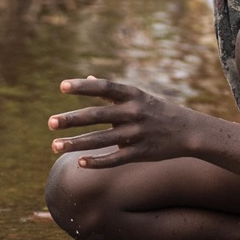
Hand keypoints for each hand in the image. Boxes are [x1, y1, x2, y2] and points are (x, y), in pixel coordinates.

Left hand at [47, 77, 200, 168]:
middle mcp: (134, 112)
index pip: (104, 87)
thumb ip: (110, 92)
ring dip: (77, 143)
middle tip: (50, 122)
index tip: (62, 87)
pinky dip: (98, 161)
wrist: (189, 131)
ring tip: (54, 146)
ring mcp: (138, 133)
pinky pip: (116, 158)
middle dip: (72, 119)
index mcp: (132, 95)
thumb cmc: (156, 110)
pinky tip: (79, 162)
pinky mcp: (141, 153)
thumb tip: (86, 78)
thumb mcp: (137, 96)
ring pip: (102, 139)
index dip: (83, 87)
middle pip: (98, 115)